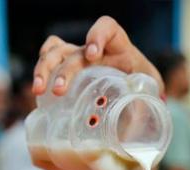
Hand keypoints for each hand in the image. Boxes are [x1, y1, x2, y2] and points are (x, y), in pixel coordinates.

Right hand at [32, 16, 163, 96]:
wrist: (137, 94)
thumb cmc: (143, 89)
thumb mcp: (150, 92)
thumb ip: (148, 100)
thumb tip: (141, 120)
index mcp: (119, 49)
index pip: (108, 28)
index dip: (97, 35)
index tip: (93, 54)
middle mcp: (94, 50)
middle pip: (74, 50)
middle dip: (64, 69)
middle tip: (59, 91)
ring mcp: (78, 59)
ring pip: (54, 53)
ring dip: (43, 70)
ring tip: (39, 92)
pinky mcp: (67, 70)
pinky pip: (47, 60)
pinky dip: (40, 74)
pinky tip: (39, 94)